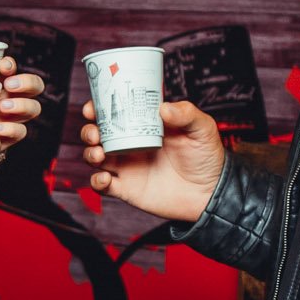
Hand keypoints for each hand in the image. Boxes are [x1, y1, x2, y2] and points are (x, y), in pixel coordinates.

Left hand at [0, 57, 44, 158]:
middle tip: (8, 87)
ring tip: (3, 109)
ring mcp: (13, 117)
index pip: (9, 68)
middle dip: (25, 83)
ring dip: (22, 106)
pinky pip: (20, 132)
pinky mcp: (11, 137)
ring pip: (32, 108)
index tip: (1, 65)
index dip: (10, 64)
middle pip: (32, 85)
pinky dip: (11, 130)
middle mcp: (9, 97)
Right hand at [78, 97, 223, 222]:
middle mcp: (131, 146)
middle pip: (98, 135)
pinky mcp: (127, 189)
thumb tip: (163, 108)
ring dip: (90, 153)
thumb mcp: (201, 128)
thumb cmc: (206, 157)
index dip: (98, 109)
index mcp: (143, 127)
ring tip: (100, 153)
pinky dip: (96, 181)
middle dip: (88, 131)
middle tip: (95, 133)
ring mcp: (127, 167)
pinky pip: (102, 185)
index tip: (92, 107)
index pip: (114, 113)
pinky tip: (106, 177)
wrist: (210, 192)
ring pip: (95, 157)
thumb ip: (186, 114)